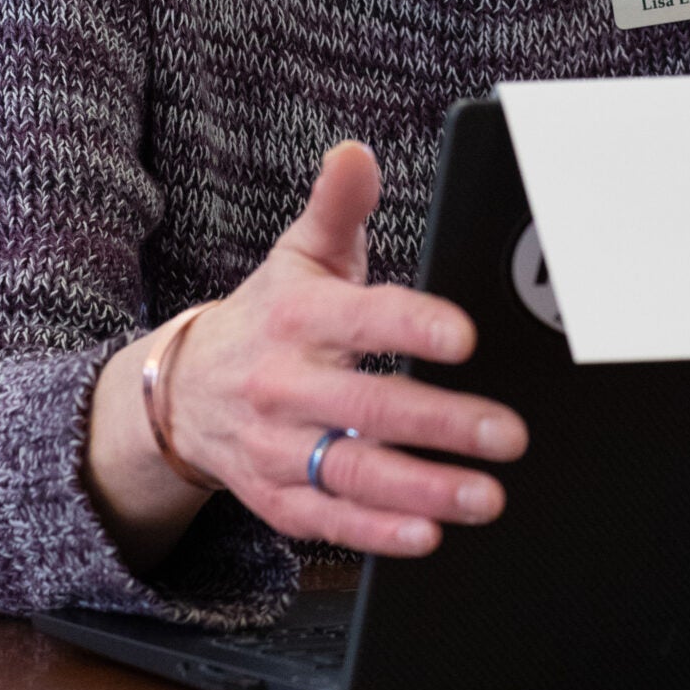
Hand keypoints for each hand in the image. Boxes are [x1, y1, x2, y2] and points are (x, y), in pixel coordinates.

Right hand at [86, 141, 526, 568]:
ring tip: (486, 495)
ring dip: (422, 489)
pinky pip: (328, 520)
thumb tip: (356, 153)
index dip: (413, 326)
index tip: (466, 336)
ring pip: (353, 472)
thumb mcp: (298, 254)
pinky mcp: (277, 498)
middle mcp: (286, 384)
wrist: (183, 392)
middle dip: (442, 423)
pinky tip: (428, 536)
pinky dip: (376, 533)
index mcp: (300, 316)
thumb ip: (338, 205)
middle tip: (507, 434)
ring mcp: (279, 447)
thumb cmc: (268, 316)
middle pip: (368, 406)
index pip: (362, 318)